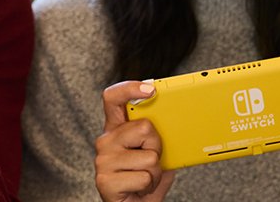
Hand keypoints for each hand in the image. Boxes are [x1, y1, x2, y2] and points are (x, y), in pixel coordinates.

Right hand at [94, 81, 173, 201]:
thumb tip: (176, 123)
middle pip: (145, 127)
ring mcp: (103, 160)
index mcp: (115, 129)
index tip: (151, 88)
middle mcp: (105, 141)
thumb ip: (156, 137)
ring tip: (145, 179)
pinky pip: (144, 177)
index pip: (113, 98)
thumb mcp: (153, 154)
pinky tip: (138, 189)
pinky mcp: (105, 180)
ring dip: (155, 173)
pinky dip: (148, 187)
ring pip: (149, 157)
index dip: (130, 88)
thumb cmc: (144, 181)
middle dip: (157, 146)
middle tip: (150, 160)